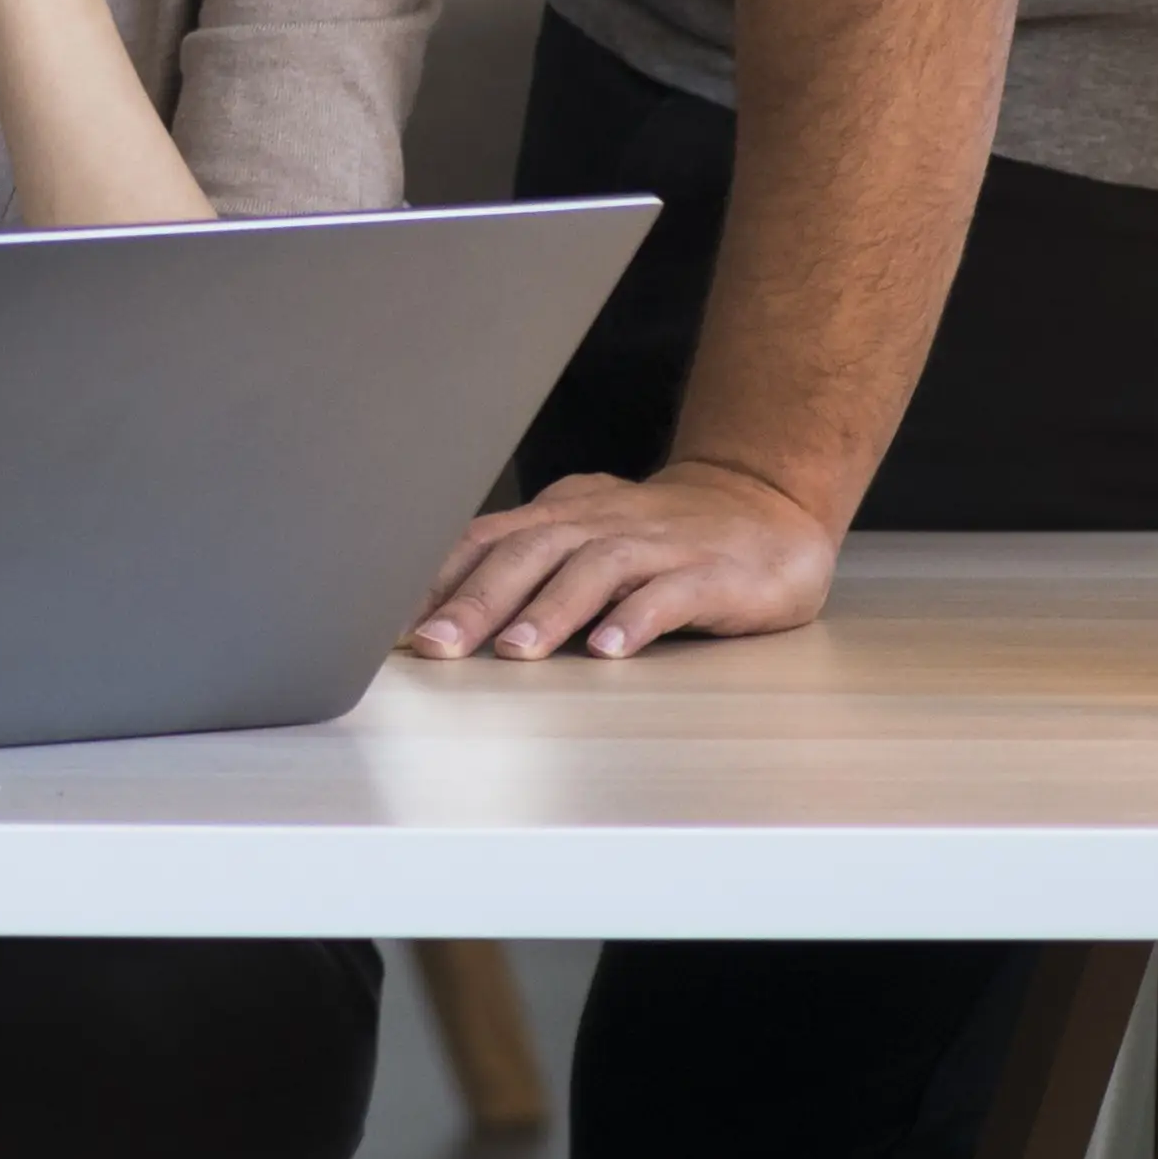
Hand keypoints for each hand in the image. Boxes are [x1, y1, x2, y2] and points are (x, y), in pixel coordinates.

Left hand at [406, 456, 844, 661]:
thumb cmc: (659, 534)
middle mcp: (601, 524)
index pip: (486, 541)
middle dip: (477, 601)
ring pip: (593, 570)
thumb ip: (523, 562)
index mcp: (561, 517)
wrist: (764, 506)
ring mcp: (658, 547)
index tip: (393, 624)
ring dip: (549, 611)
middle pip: (529, 554)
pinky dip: (636, 618)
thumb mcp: (583, 534)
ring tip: (514, 651)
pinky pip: (669, 595)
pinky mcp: (712, 575)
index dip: (438, 580)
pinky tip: (610, 650)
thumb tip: (437, 608)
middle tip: (436, 646)